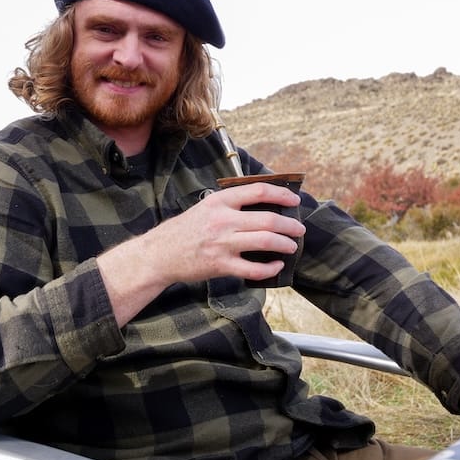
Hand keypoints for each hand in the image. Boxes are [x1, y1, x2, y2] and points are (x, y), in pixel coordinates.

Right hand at [97, 182, 304, 324]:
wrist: (160, 254)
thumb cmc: (185, 230)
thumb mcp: (206, 207)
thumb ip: (230, 204)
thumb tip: (263, 205)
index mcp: (220, 201)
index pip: (258, 191)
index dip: (281, 194)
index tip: (294, 200)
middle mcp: (223, 220)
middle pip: (268, 219)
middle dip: (290, 225)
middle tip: (299, 229)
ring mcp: (222, 243)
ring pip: (265, 242)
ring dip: (285, 244)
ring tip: (292, 246)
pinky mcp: (220, 265)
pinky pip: (253, 268)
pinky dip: (269, 268)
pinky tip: (276, 266)